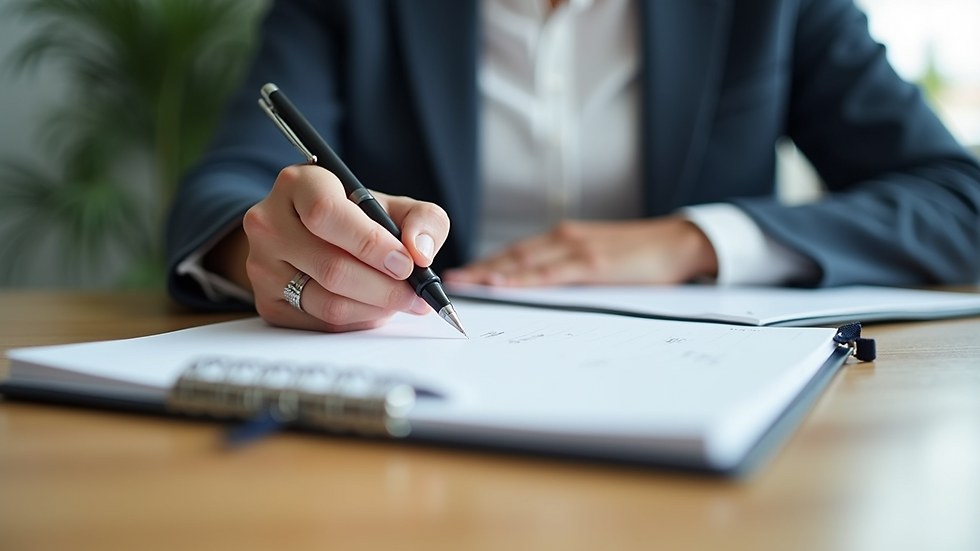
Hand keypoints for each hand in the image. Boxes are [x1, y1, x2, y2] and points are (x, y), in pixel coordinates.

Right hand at [208, 164, 450, 331]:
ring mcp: (261, 265)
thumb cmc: (355, 219)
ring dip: (376, 308)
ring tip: (400, 301)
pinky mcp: (266, 303)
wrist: (307, 236)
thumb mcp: (392, 206)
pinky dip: (358, 321)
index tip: (405, 263)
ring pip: (328, 302)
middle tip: (415, 294)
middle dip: (385, 287)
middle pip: (332, 267)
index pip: (326, 213)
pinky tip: (373, 308)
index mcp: (298, 183)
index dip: (370, 243)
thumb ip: (422, 219)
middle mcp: (269, 223)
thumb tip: (420, 252)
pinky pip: (321, 323)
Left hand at [443, 217, 717, 286]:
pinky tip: (503, 283)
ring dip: (491, 272)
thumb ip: (568, 270)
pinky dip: (523, 278)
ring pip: (523, 260)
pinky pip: (549, 272)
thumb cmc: (640, 255)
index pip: (516, 252)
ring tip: (464, 283)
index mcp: (563, 239)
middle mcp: (563, 238)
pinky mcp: (592, 263)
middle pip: (511, 254)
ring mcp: (576, 249)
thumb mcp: (598, 260)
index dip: (486, 263)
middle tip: (448, 281)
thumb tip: (538, 289)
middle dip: (478, 268)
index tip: (461, 275)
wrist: (679, 242)